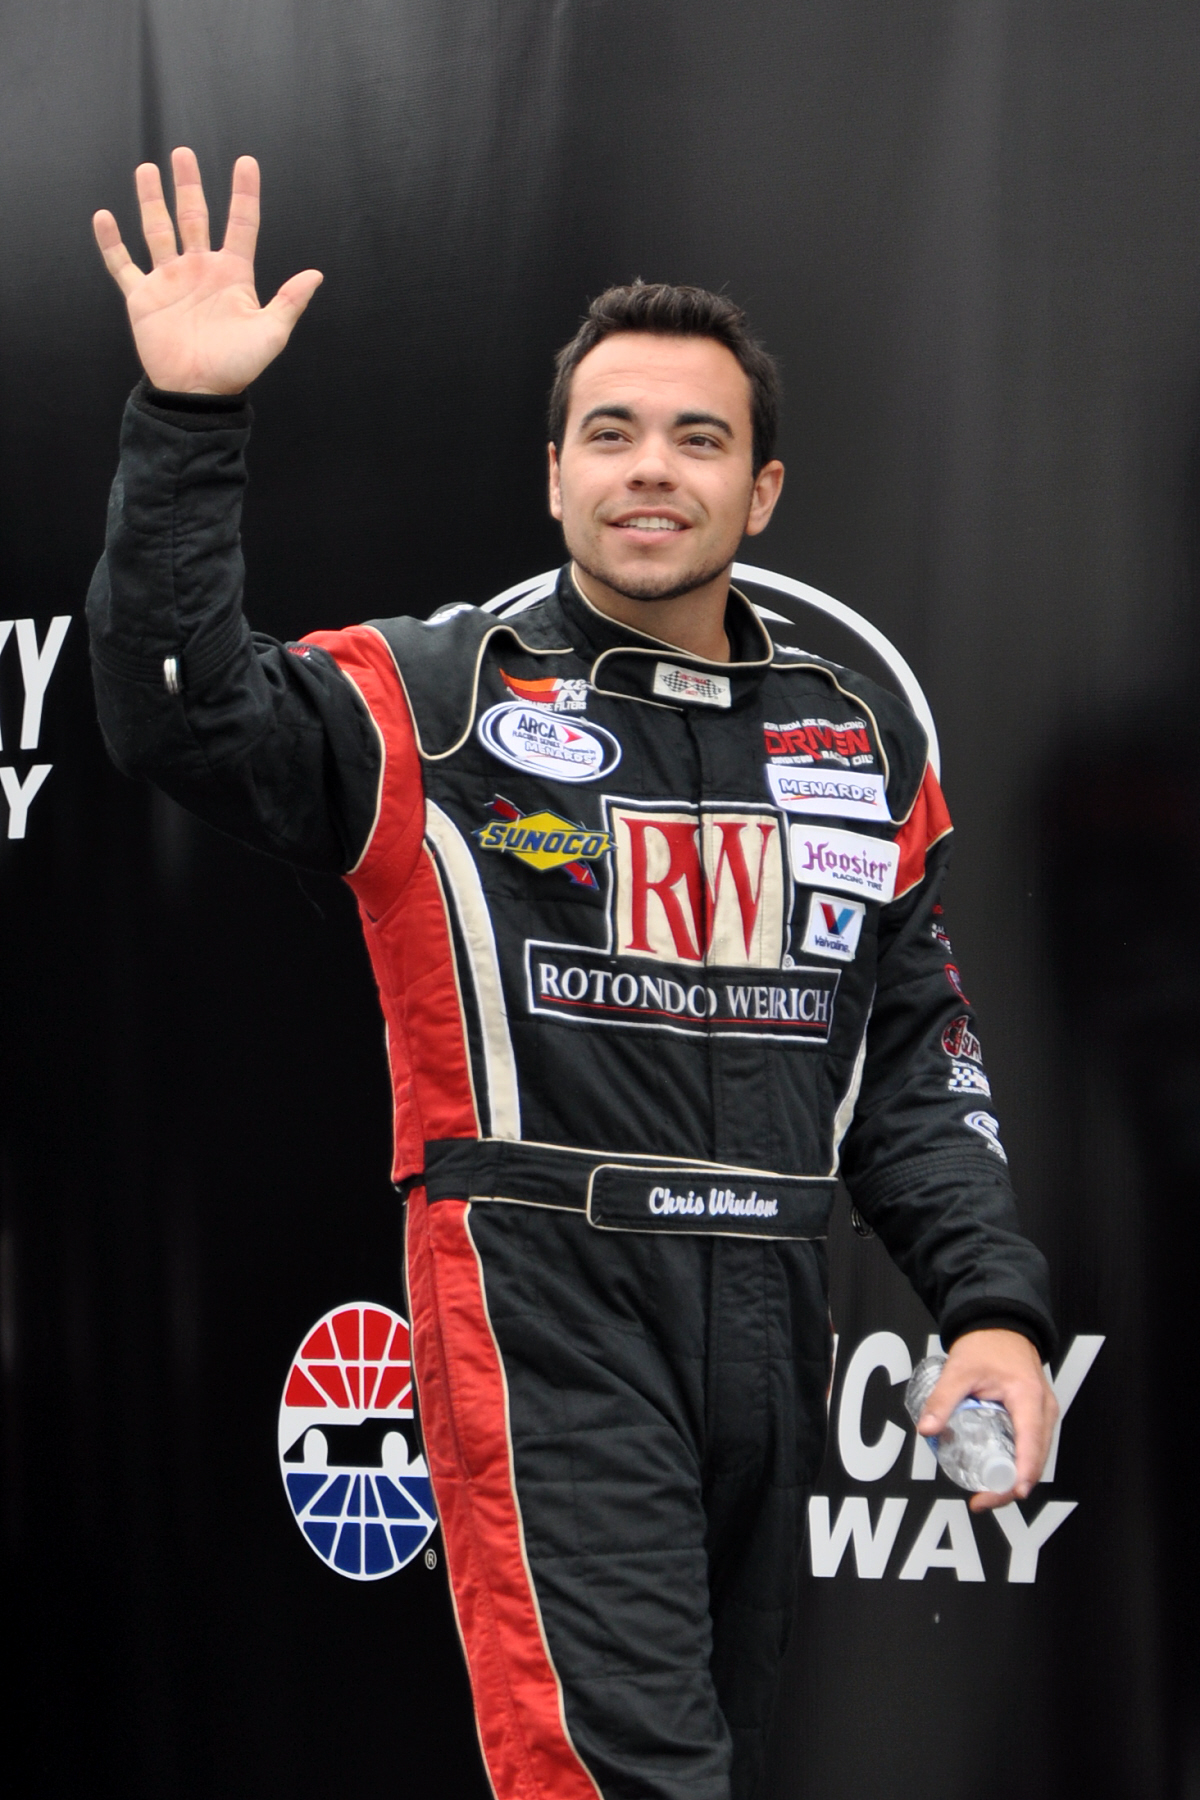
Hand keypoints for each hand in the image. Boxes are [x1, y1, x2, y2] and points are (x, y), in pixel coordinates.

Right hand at [93, 147, 322, 394]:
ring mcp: (170, 280)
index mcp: (232, 274)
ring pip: (158, 230)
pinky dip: (112, 243)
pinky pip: (123, 264)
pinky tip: (104, 217)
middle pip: (194, 216)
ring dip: (152, 200)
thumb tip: (317, 274)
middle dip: (189, 185)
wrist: (198, 394)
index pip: (241, 224)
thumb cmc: (237, 367)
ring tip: (148, 169)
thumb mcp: (270, 334)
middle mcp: (200, 269)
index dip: (244, 193)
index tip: (246, 162)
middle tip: (184, 154)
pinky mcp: (142, 297)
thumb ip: (290, 302)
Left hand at [918, 1327, 1057, 1513]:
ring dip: (1013, 1477)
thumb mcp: (959, 1370)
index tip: (1005, 1494)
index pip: (1031, 1446)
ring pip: (1035, 1457)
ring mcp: (1042, 1414)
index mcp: (1029, 1399)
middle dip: (1011, 1486)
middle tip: (982, 1500)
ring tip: (984, 1491)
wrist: (1000, 1324)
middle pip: (1035, 1461)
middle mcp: (1043, 1410)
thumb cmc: (987, 1343)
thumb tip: (926, 1430)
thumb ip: (942, 1400)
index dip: (1020, 1476)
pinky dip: (1015, 1463)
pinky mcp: (1035, 1415)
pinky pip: (1030, 1446)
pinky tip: (994, 1470)